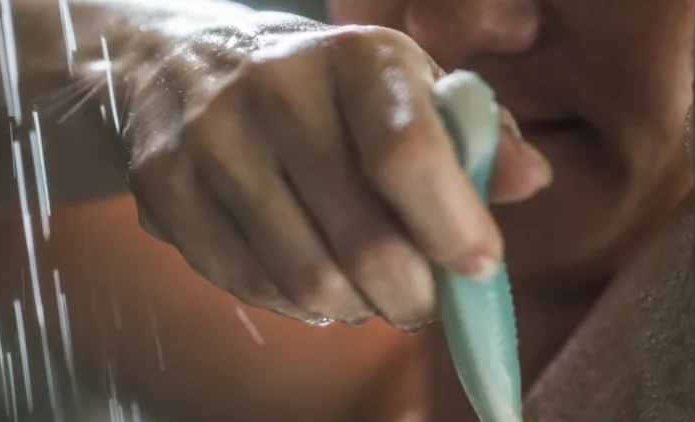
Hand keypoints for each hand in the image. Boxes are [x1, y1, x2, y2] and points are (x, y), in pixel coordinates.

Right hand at [124, 13, 551, 329]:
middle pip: (361, 239)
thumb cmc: (314, 83)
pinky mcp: (164, 189)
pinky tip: (310, 283)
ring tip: (366, 293)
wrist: (179, 62)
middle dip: (410, 296)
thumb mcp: (398, 83)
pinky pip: (247, 284)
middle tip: (422, 303)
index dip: (451, 226)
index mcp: (352, 57)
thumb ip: (470, 132)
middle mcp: (275, 91)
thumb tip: (529, 182)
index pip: (407, 154)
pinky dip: (293, 303)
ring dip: (353, 307)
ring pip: (305, 278)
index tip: (479, 266)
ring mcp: (211, 143)